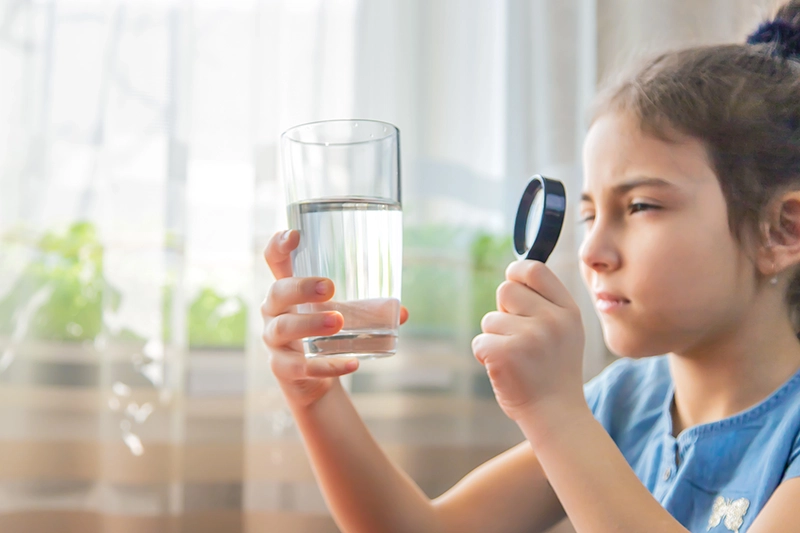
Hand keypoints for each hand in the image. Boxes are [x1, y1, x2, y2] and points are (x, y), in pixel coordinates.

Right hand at [262, 229, 408, 407]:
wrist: (311, 380)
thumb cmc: (325, 335)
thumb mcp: (344, 316)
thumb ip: (370, 311)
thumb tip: (403, 312)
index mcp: (289, 290)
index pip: (275, 260)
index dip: (279, 245)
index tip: (295, 235)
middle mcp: (274, 311)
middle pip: (277, 292)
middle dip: (301, 287)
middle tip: (329, 287)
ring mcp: (273, 340)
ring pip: (283, 328)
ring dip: (310, 324)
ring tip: (339, 322)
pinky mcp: (281, 368)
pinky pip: (298, 367)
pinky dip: (327, 366)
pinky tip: (351, 363)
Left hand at [472, 260, 584, 420]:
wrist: (556, 415)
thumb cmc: (553, 371)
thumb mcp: (565, 331)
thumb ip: (546, 304)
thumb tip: (513, 275)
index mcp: (568, 311)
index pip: (535, 270)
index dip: (517, 272)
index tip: (512, 280)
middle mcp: (552, 321)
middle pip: (505, 290)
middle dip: (503, 311)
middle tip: (517, 336)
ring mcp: (529, 337)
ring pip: (490, 320)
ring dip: (495, 338)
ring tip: (517, 359)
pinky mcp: (505, 355)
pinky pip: (480, 341)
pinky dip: (485, 356)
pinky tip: (505, 371)